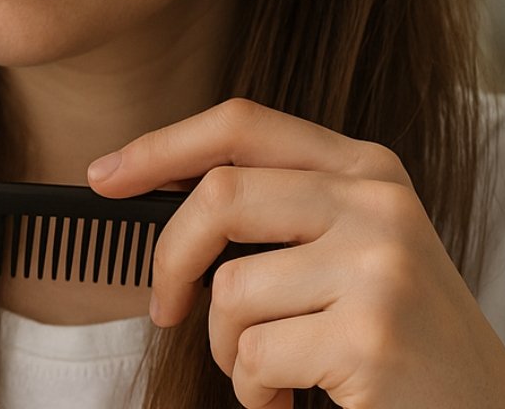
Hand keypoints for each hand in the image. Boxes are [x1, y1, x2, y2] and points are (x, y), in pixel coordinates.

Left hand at [85, 98, 504, 408]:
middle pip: (220, 196)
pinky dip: (256, 392)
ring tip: (275, 372)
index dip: (162, 146)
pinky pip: (254, 357)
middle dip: (169, 260)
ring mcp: (379, 266)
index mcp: (369, 169)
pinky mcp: (370, 335)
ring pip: (230, 292)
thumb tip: (162, 194)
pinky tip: (298, 397)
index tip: (104, 176)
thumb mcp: (356, 250)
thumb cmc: (400, 342)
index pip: (243, 124)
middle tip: (163, 309)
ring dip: (229, 352)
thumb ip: (283, 211)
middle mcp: (379, 203)